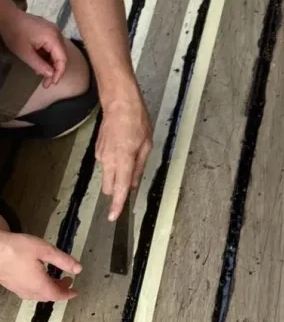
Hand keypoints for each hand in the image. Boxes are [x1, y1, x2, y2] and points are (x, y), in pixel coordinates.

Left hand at [0, 12, 67, 87]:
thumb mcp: (24, 53)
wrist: (7, 16)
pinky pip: (52, 46)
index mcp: (53, 38)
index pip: (62, 59)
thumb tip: (51, 74)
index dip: (59, 73)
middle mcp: (58, 34)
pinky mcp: (49, 31)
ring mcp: (54, 31)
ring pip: (57, 52)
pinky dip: (47, 56)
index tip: (52, 83)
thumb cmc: (14, 34)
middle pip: (61, 56)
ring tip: (41, 74)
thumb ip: (39, 65)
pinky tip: (39, 63)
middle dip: (55, 70)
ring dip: (50, 64)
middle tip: (46, 83)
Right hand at [0, 230, 81, 300]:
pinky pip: (27, 291)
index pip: (56, 295)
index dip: (68, 294)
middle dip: (59, 290)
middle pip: (46, 296)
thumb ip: (63, 260)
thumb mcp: (45, 250)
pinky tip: (37, 279)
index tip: (75, 292)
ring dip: (48, 290)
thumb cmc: (17, 249)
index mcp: (38, 284)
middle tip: (67, 281)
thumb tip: (78, 269)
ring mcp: (16, 288)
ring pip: (36, 295)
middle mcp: (27, 290)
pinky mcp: (9, 284)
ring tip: (55, 279)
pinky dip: (37, 288)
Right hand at [97, 98, 151, 220]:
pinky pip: (106, 164)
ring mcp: (100, 156)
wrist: (119, 104)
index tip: (114, 217)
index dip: (117, 204)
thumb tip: (133, 185)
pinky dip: (114, 164)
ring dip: (117, 175)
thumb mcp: (146, 145)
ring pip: (107, 176)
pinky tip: (123, 149)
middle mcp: (108, 160)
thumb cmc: (136, 122)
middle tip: (131, 181)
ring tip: (131, 156)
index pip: (118, 188)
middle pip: (109, 187)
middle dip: (117, 190)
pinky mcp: (98, 151)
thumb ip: (139, 167)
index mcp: (123, 160)